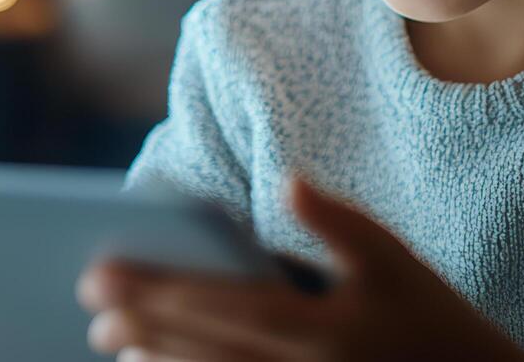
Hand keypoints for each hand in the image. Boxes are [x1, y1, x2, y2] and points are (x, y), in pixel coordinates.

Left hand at [76, 175, 523, 360]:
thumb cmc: (433, 320)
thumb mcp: (395, 259)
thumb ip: (335, 221)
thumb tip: (287, 179)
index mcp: (320, 327)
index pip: (218, 304)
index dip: (156, 289)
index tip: (104, 275)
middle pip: (203, 348)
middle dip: (142, 326)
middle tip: (90, 308)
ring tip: (113, 346)